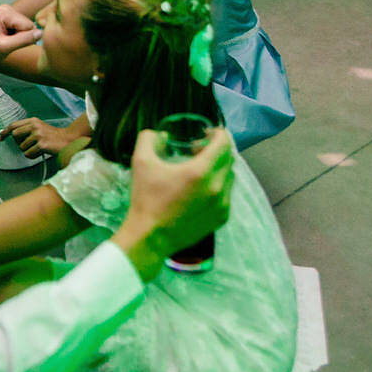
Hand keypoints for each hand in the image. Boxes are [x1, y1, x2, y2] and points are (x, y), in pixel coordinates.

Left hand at [0, 4, 42, 65]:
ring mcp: (9, 12)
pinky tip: (7, 38)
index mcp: (4, 12)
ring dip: (19, 37)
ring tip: (6, 41)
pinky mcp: (11, 17)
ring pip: (27, 27)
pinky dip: (17, 36)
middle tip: (7, 42)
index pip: (28, 26)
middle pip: (28, 25)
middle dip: (21, 37)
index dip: (23, 38)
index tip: (9, 43)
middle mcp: (7, 8)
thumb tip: (40, 34)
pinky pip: (23, 28)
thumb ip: (23, 40)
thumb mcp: (5, 47)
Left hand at [0, 117, 80, 157]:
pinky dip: (33, 156)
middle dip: (19, 143)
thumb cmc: (52, 136)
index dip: (5, 132)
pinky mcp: (41, 144)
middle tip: (29, 145)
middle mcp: (34, 126)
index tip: (0, 139)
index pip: (14, 125)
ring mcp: (38, 135)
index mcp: (33, 121)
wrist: (68, 140)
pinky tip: (41, 152)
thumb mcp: (39, 128)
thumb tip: (12, 135)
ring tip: (39, 148)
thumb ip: (27, 129)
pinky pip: (28, 154)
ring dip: (28, 151)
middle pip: (15, 136)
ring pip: (22, 147)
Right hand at [113, 128, 234, 281]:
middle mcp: (217, 187)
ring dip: (219, 167)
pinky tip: (201, 190)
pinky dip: (218, 186)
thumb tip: (161, 134)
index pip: (224, 143)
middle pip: (229, 158)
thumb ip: (150, 139)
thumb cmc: (146, 199)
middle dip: (217, 149)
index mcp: (200, 171)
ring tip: (200, 170)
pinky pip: (227, 194)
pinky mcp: (222, 218)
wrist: (151, 237)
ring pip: (230, 176)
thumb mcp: (141, 162)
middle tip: (199, 150)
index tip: (206, 134)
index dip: (217, 133)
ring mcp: (222, 204)